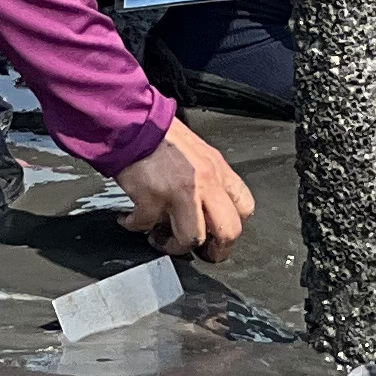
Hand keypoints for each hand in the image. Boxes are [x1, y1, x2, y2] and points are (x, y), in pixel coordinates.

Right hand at [117, 118, 255, 260]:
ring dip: (173, 245)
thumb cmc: (161, 135)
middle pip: (228, 231)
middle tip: (201, 252)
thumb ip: (208, 178)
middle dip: (216, 251)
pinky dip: (135, 226)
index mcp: (217, 170)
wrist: (133, 123)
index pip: (245, 208)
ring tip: (159, 237)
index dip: (233, 229)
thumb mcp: (198, 153)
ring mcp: (179, 193)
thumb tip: (207, 207)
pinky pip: (146, 226)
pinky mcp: (151, 199)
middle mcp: (204, 182)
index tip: (220, 237)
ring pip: (192, 239)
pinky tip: (130, 219)